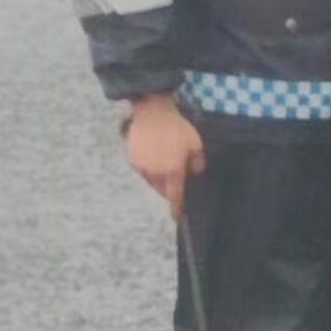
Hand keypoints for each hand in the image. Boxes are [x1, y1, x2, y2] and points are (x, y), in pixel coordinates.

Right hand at [122, 93, 203, 215]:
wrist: (152, 112)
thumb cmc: (177, 127)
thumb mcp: (195, 144)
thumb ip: (198, 163)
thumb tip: (195, 173)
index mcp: (172, 171)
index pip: (175, 197)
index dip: (176, 209)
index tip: (177, 218)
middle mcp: (155, 173)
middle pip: (163, 190)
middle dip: (169, 188)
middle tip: (176, 177)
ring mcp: (142, 167)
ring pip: (152, 181)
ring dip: (159, 178)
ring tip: (165, 161)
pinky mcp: (132, 160)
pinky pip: (143, 170)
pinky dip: (149, 168)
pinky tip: (154, 154)